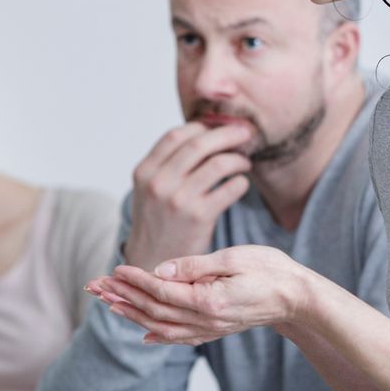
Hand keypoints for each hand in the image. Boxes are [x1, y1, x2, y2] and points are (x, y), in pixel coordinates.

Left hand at [87, 245, 310, 346]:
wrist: (298, 297)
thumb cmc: (270, 270)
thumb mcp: (233, 258)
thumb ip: (194, 266)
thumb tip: (159, 271)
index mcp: (209, 301)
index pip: (161, 291)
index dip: (135, 280)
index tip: (115, 269)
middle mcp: (206, 321)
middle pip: (154, 310)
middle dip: (122, 297)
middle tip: (95, 286)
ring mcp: (210, 329)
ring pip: (161, 325)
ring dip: (132, 314)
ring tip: (108, 303)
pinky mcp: (214, 331)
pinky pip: (179, 337)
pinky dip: (157, 335)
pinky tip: (142, 333)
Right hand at [124, 122, 253, 273]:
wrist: (153, 263)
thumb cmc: (158, 223)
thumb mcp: (149, 190)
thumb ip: (167, 164)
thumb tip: (203, 134)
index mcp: (145, 171)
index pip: (176, 135)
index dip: (201, 127)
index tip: (217, 127)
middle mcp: (159, 182)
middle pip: (199, 144)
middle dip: (227, 134)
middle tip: (244, 132)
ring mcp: (178, 199)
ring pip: (218, 164)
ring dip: (238, 159)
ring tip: (244, 162)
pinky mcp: (199, 216)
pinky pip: (230, 188)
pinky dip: (241, 182)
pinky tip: (241, 184)